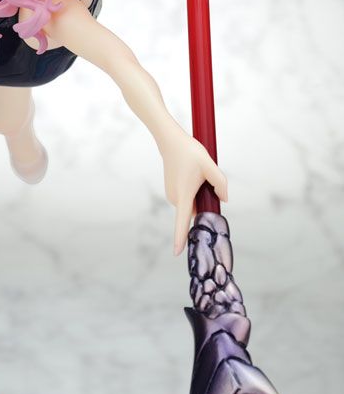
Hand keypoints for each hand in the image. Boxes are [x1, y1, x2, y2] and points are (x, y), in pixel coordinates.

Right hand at [161, 131, 227, 255]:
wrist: (171, 141)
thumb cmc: (189, 153)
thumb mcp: (210, 166)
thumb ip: (220, 184)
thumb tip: (223, 199)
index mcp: (184, 196)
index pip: (181, 223)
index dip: (180, 238)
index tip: (178, 253)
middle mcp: (176, 198)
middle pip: (194, 210)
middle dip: (203, 202)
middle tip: (206, 181)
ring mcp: (172, 194)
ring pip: (191, 202)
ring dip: (198, 194)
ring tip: (197, 174)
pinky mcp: (171, 190)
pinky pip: (186, 197)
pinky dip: (192, 191)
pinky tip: (191, 174)